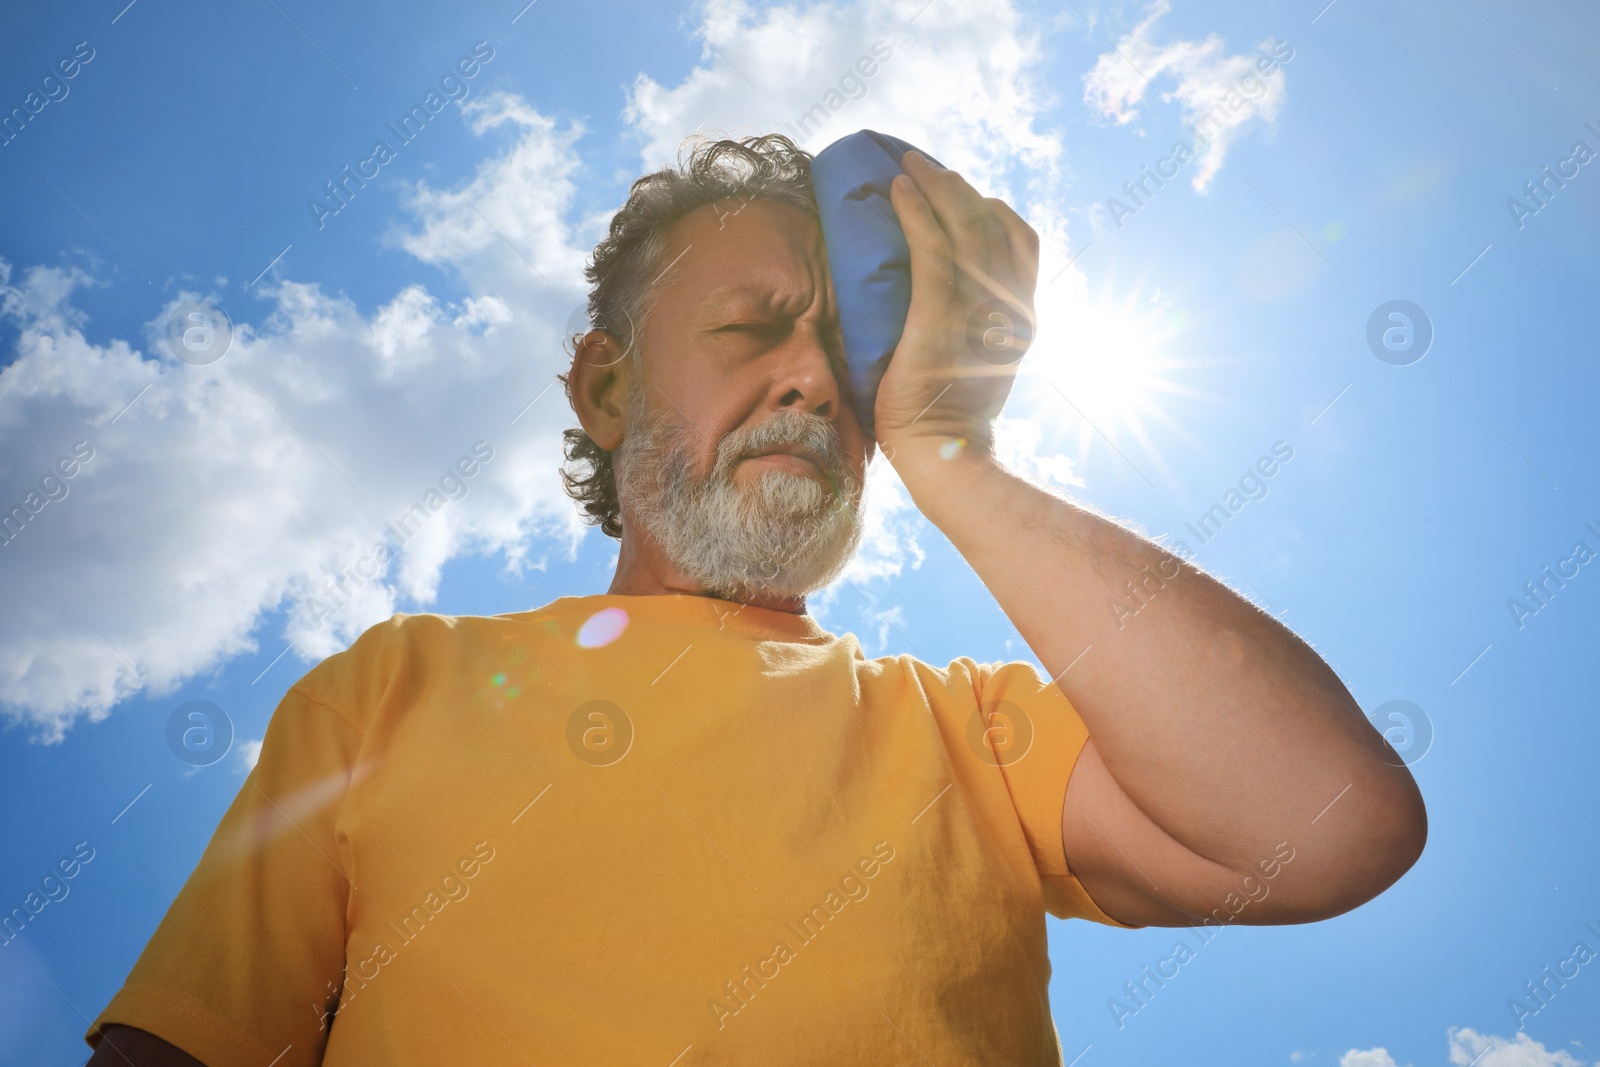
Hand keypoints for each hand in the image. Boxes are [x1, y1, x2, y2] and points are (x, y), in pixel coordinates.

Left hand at [873, 150, 1039, 467]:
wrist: (945, 453)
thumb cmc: (945, 421)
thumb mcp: (977, 365)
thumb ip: (974, 330)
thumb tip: (947, 310)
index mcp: (1021, 316)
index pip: (1022, 242)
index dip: (993, 210)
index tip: (963, 194)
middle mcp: (1009, 304)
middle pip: (992, 221)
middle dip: (957, 187)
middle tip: (923, 164)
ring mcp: (979, 306)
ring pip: (963, 224)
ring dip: (935, 186)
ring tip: (907, 164)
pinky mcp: (942, 313)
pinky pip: (931, 247)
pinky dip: (916, 212)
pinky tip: (897, 190)